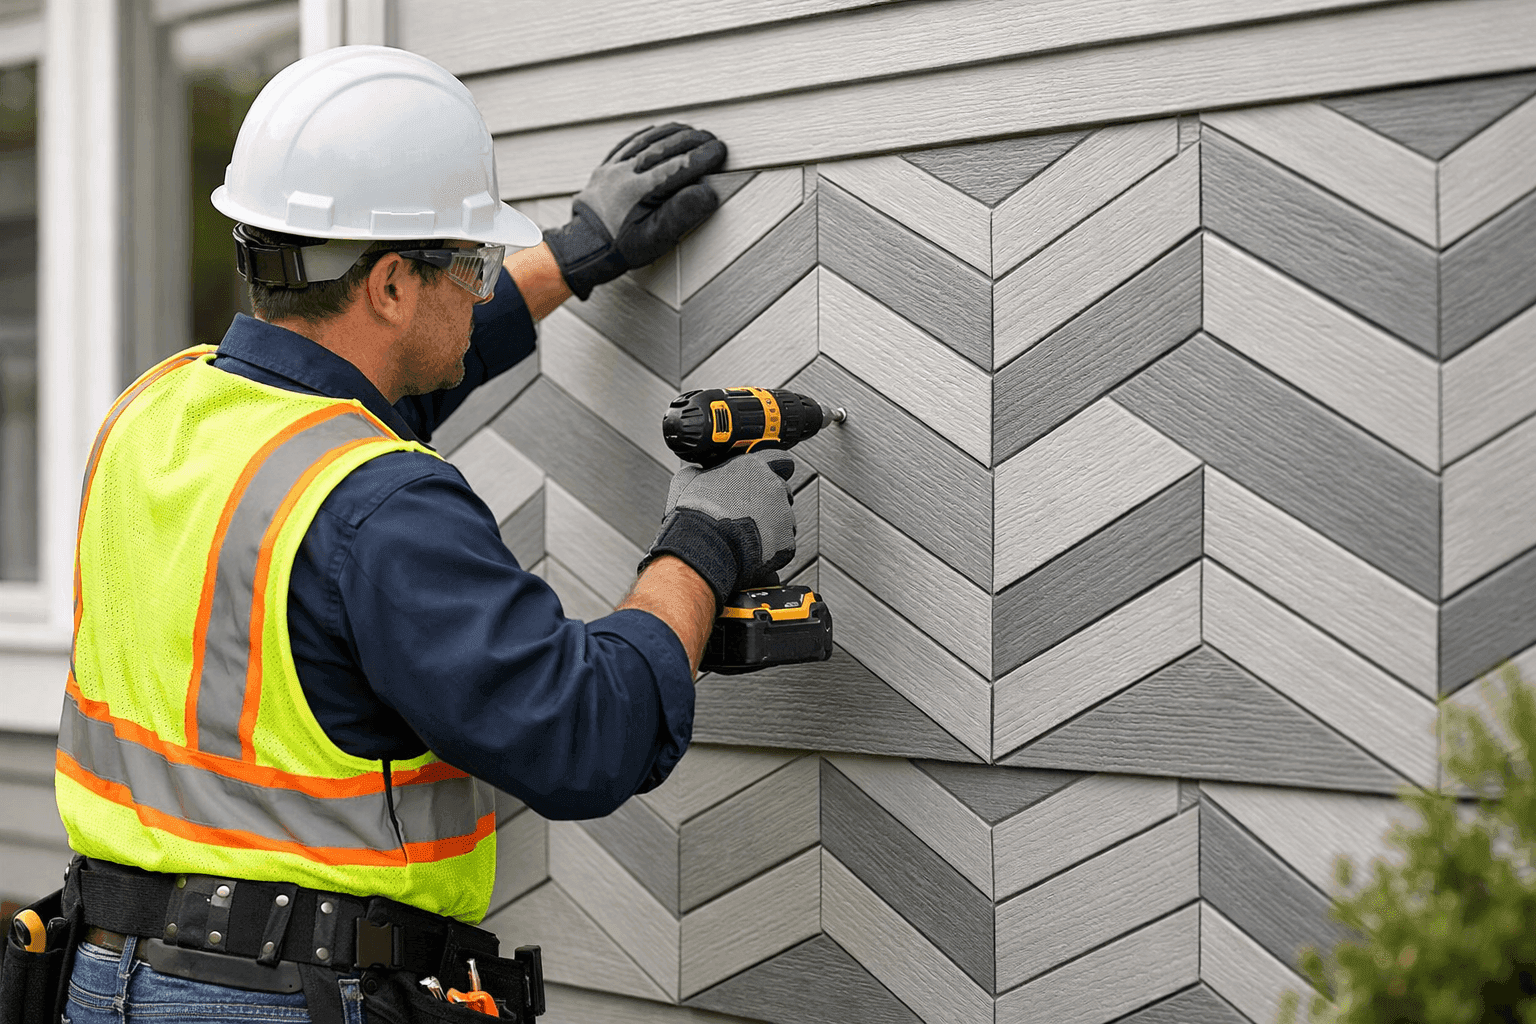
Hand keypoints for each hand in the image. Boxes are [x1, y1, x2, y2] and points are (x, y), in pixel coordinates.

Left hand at [543, 123, 726, 298]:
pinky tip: (657, 132)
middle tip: (711, 139)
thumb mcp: (656, 239)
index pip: (680, 165)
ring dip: (672, 133)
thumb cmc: (620, 248)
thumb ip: (682, 214)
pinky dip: (647, 135)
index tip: (720, 151)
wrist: (582, 249)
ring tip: (691, 131)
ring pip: (647, 140)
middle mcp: (626, 173)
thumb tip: (708, 192)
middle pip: (665, 147)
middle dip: (692, 140)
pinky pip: (627, 142)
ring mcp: (613, 168)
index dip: (703, 156)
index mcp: (641, 191)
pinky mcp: (605, 168)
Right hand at [639, 450, 796, 610]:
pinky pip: (784, 544)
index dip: (774, 468)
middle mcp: (773, 487)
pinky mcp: (787, 540)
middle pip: (782, 491)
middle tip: (750, 513)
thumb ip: (698, 471)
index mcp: (753, 468)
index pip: (779, 459)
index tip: (769, 476)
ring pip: (784, 519)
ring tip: (748, 535)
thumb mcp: (687, 480)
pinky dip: (773, 549)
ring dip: (771, 525)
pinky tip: (753, 550)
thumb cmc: (697, 514)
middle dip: (769, 501)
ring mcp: (783, 514)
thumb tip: (694, 472)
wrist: (704, 546)